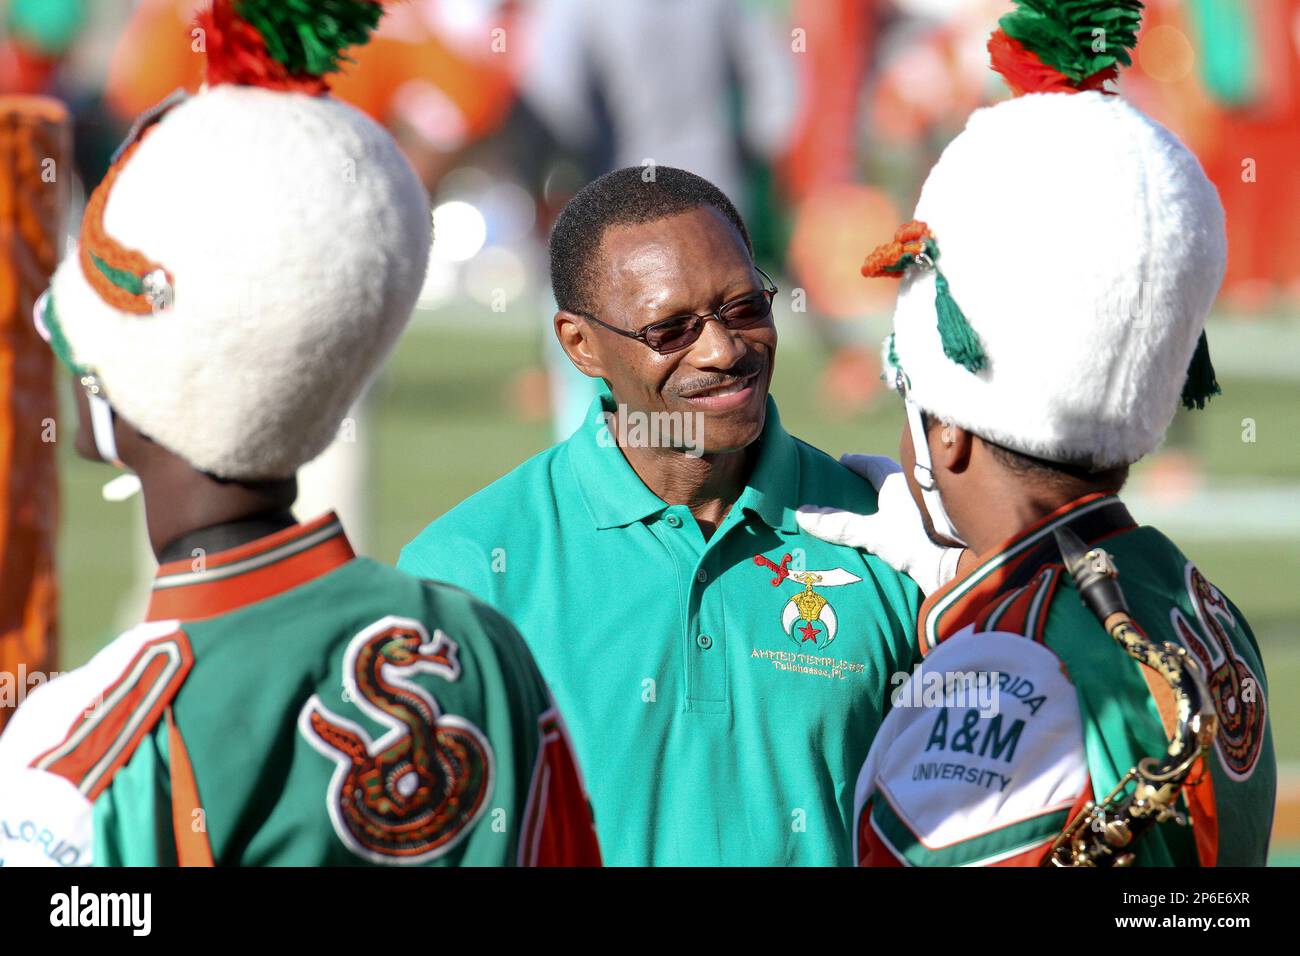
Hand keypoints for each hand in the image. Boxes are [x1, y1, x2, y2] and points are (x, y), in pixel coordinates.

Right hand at [797, 454, 962, 595]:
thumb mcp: (872, 533)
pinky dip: (898, 515)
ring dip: (885, 498)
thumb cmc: (916, 541)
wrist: (958, 565)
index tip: (841, 463)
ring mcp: (927, 506)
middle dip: (869, 480)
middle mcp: (916, 486)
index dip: (854, 463)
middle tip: (851, 485)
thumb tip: (803, 514)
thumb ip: (839, 524)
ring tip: (868, 508)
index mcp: (899, 480)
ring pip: (901, 494)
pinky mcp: (936, 524)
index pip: (872, 463)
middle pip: (888, 477)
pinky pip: (911, 512)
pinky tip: (891, 528)